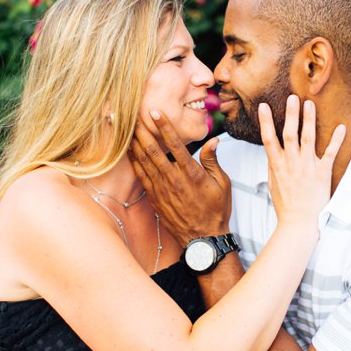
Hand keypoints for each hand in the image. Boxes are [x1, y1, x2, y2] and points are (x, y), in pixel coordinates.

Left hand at [130, 109, 231, 244]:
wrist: (203, 238)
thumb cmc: (214, 210)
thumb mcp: (222, 183)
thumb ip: (213, 160)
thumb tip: (213, 141)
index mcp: (192, 173)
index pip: (176, 144)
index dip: (164, 126)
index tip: (156, 112)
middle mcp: (174, 180)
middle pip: (154, 150)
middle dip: (143, 130)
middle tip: (134, 115)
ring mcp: (162, 190)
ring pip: (144, 161)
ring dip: (135, 143)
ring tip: (128, 128)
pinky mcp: (155, 198)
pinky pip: (141, 176)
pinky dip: (134, 162)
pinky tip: (129, 151)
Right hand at [258, 95, 345, 228]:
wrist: (298, 221)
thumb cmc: (285, 203)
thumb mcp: (273, 182)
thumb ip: (273, 165)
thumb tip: (271, 151)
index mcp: (277, 164)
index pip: (268, 138)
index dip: (265, 121)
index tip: (263, 106)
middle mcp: (291, 163)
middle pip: (289, 133)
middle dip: (291, 114)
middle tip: (292, 97)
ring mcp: (307, 167)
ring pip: (308, 138)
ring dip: (309, 119)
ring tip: (310, 103)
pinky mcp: (322, 173)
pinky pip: (330, 153)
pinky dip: (336, 140)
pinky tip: (340, 126)